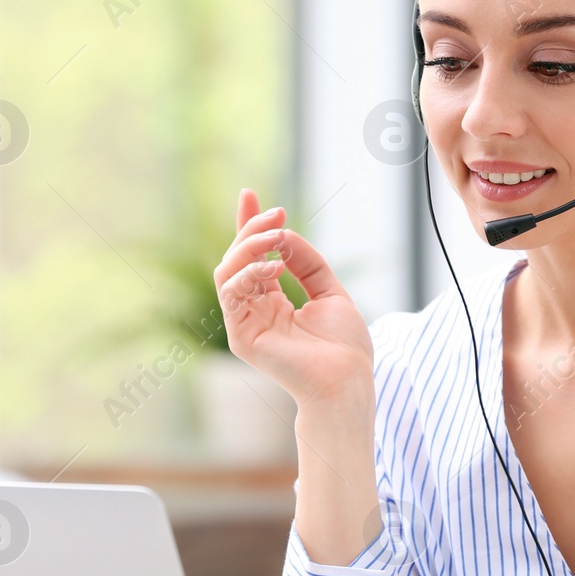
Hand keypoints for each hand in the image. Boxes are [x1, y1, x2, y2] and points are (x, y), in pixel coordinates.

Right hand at [212, 188, 372, 405]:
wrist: (347, 380)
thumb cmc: (344, 346)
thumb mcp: (329, 291)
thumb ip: (306, 263)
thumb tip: (284, 234)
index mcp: (272, 303)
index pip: (252, 258)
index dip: (248, 226)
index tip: (249, 195)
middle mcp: (254, 311)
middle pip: (236, 260)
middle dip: (251, 230)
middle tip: (278, 215)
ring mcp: (245, 324)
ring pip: (227, 272)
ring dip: (249, 247)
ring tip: (278, 236)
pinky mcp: (241, 337)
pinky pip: (231, 294)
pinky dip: (249, 273)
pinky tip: (274, 266)